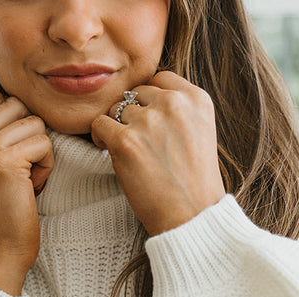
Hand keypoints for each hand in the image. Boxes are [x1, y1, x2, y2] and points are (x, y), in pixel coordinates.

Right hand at [0, 92, 53, 294]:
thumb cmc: (1, 215)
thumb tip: (23, 111)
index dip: (18, 123)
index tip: (17, 157)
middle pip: (18, 106)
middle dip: (31, 133)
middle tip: (25, 169)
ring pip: (35, 123)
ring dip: (41, 152)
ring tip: (29, 181)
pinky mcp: (6, 162)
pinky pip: (44, 144)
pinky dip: (47, 167)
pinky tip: (33, 188)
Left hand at [89, 71, 225, 236]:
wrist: (192, 216)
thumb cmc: (195, 182)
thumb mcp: (201, 132)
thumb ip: (179, 110)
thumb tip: (146, 97)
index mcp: (197, 99)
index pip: (160, 79)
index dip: (150, 100)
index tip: (151, 121)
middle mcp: (174, 104)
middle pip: (136, 93)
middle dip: (133, 114)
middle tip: (139, 142)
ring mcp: (148, 121)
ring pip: (116, 109)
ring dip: (117, 127)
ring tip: (129, 152)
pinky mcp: (125, 141)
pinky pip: (98, 124)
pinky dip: (100, 138)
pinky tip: (111, 154)